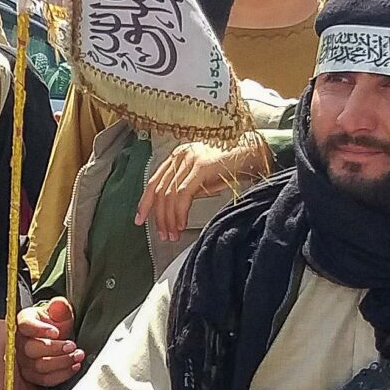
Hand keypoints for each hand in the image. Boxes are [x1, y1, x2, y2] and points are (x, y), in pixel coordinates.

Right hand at [17, 298, 83, 387]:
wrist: (55, 338)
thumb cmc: (54, 323)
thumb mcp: (59, 311)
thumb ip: (60, 307)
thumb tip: (59, 304)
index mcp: (24, 321)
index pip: (26, 325)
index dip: (40, 329)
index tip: (56, 332)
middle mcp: (19, 342)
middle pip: (31, 349)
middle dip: (55, 349)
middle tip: (72, 345)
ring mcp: (23, 361)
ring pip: (39, 366)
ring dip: (62, 362)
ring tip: (77, 355)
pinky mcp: (32, 375)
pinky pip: (45, 379)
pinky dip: (62, 374)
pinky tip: (74, 366)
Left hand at [135, 134, 268, 239]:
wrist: (250, 157)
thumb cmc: (228, 169)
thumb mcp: (200, 180)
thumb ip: (184, 190)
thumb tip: (170, 212)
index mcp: (177, 157)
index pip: (153, 181)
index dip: (145, 203)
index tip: (140, 220)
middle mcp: (180, 155)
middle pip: (159, 190)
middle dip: (158, 216)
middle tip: (162, 234)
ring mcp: (189, 159)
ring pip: (169, 194)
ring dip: (169, 218)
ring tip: (172, 234)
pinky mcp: (200, 167)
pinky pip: (183, 195)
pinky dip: (179, 212)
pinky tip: (181, 224)